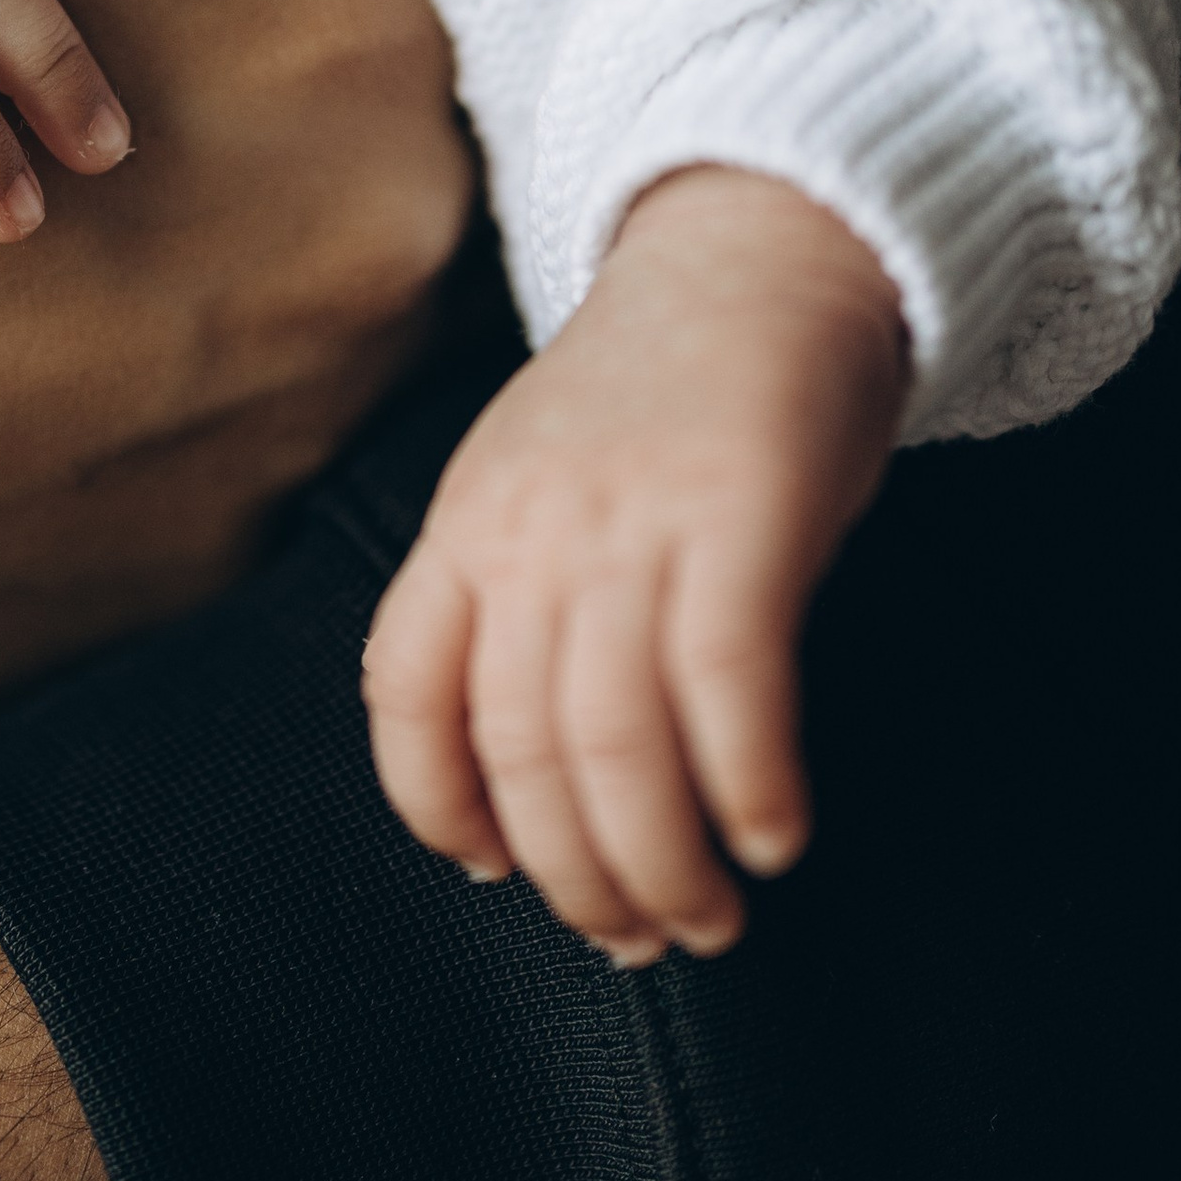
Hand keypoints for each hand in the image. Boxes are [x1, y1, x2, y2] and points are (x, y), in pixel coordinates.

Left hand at [362, 168, 906, 962]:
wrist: (766, 243)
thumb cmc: (667, 389)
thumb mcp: (545, 474)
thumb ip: (524, 590)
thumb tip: (534, 763)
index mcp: (468, 521)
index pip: (405, 694)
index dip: (438, 804)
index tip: (493, 870)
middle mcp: (532, 528)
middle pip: (521, 749)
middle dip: (577, 874)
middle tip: (637, 937)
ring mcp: (635, 520)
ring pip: (617, 745)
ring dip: (664, 864)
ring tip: (709, 919)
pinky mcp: (745, 516)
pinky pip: (730, 693)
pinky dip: (749, 790)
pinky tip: (774, 839)